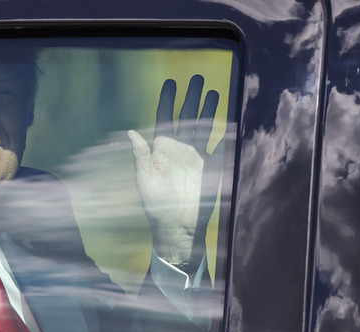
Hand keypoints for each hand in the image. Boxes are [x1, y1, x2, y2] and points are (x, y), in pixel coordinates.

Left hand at [128, 75, 220, 269]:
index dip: (167, 100)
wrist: (178, 226)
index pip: (164, 118)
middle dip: (192, 96)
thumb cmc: (156, 205)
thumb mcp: (145, 179)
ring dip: (209, 109)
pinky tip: (228, 117)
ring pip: (205, 126)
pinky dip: (224, 132)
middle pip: (187, 116)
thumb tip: (131, 132)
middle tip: (197, 77)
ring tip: (213, 91)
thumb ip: (140, 156)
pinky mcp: (213, 166)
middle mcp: (180, 148)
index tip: (170, 82)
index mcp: (161, 149)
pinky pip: (220, 145)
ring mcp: (197, 156)